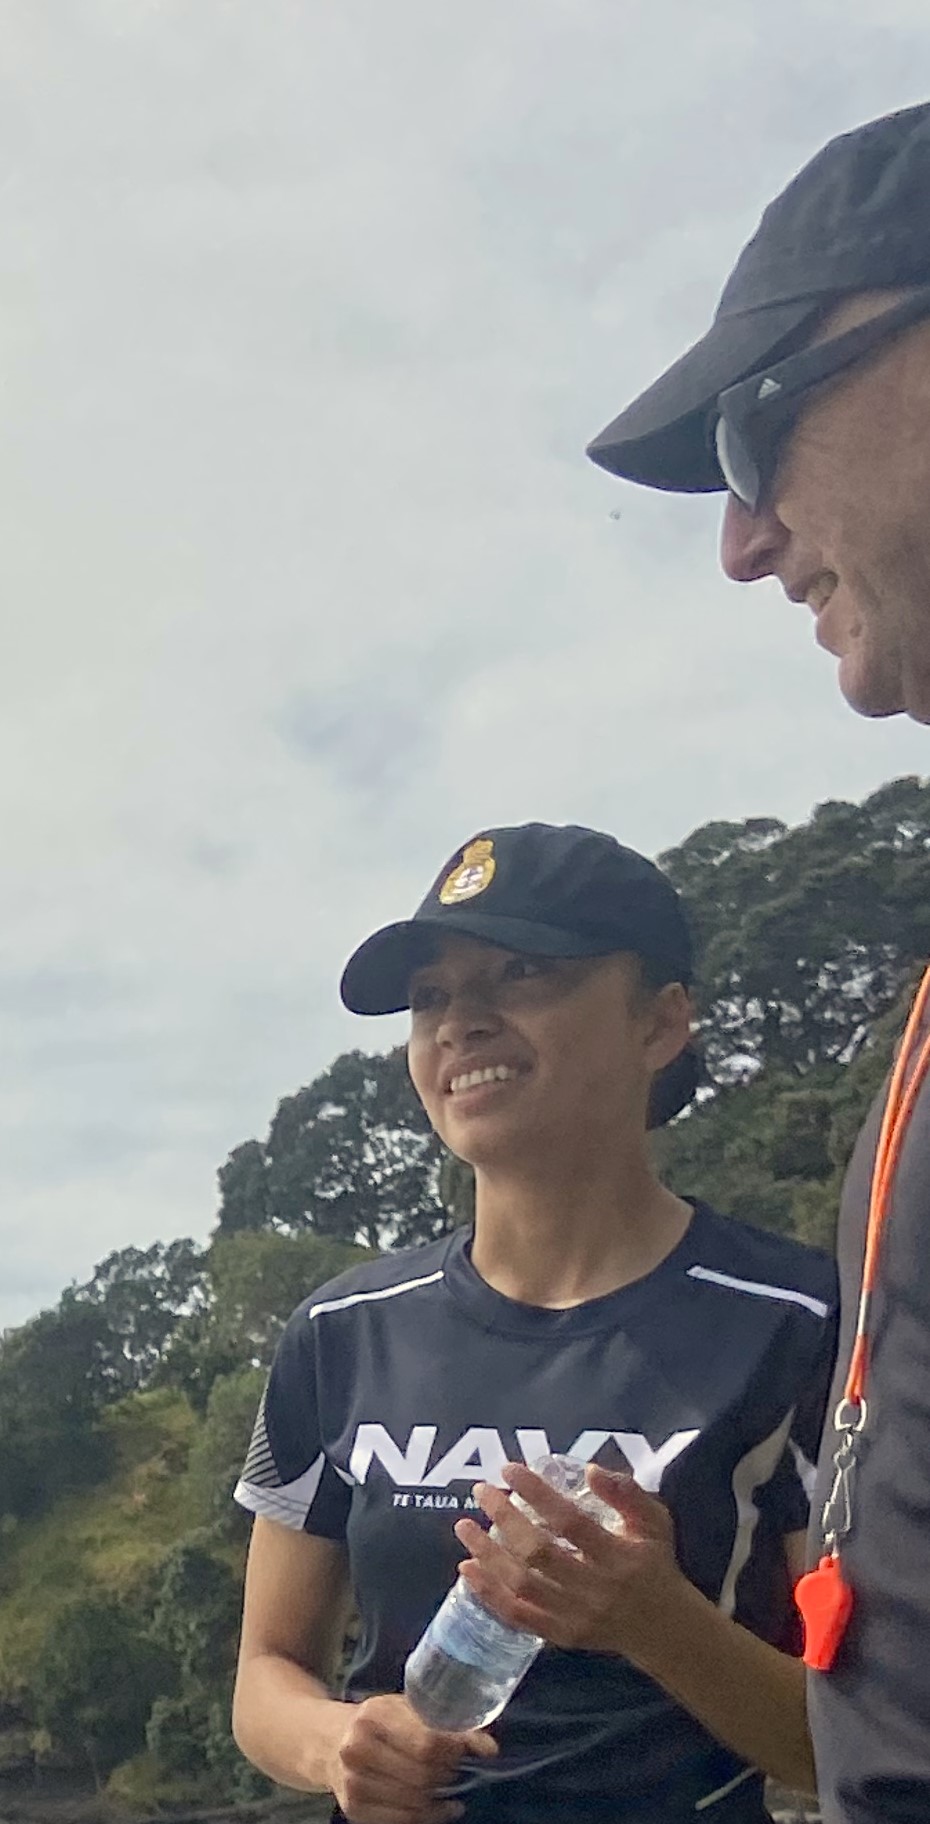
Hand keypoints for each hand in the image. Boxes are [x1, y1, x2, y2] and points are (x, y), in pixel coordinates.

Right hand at [328, 1692, 496, 1823]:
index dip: (456, 1750)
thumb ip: (445, 1721)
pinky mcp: (354, 1810)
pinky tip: (442, 1807)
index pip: (426, 1743)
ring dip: (441, 1797)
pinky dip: (430, 1817)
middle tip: (458, 1767)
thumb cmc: (376, 1720)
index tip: (472, 1750)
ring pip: (415, 1801)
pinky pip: (403, 1820)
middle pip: (423, 1775)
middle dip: (449, 1773)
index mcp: (373, 1717)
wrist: (329, 1741)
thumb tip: (488, 1746)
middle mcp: (358, 1750)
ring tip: (450, 1787)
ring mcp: (353, 1783)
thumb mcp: (404, 1707)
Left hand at [453, 1462, 684, 1665]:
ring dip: (488, 1555)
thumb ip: (627, 1493)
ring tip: (465, 1528)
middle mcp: (594, 1589)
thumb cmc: (655, 1564)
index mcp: (619, 1557)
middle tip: (482, 1492)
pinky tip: (467, 1570)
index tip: (510, 1470)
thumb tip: (591, 1470)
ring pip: (522, 1586)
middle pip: (540, 1554)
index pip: (571, 1523)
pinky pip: (517, 1616)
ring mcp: (574, 1617)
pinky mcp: (560, 1635)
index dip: (538, 1495)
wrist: (662, 1629)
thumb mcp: (656, 1521)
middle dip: (505, 1520)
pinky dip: (488, 1593)